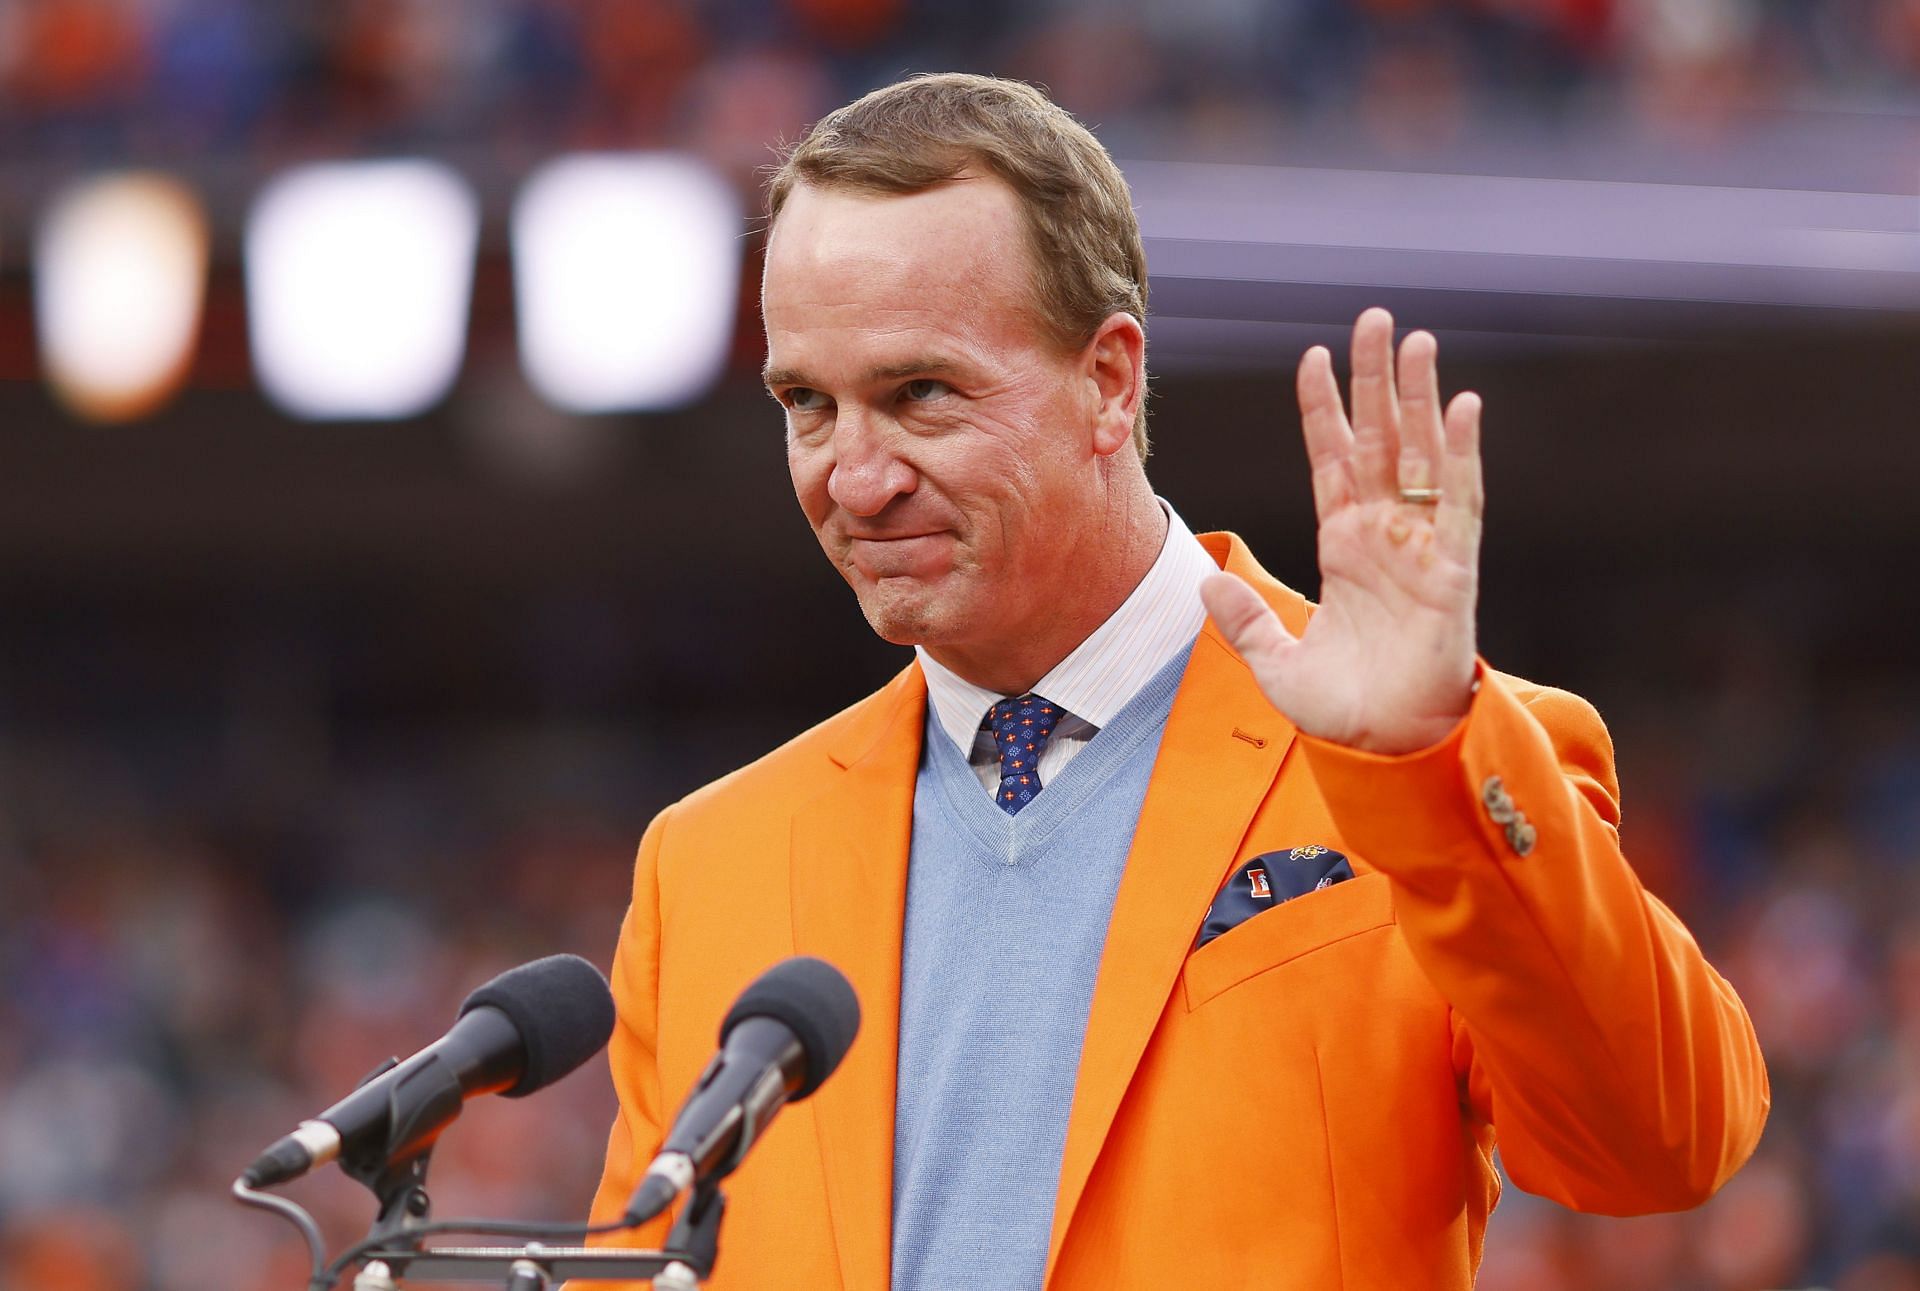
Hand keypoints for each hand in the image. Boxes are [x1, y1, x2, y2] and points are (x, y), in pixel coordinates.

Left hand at [1199, 308, 1483, 754]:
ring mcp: (1421, 547)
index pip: (1331, 460)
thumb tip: (1200, 584)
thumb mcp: (1274, 663)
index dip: (1324, 409)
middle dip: (1376, 380)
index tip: (1314, 356)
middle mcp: (1383, 536)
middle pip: (1380, 439)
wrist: (1389, 750)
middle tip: (1375, 317)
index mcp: (1342, 548)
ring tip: (1418, 339)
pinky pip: (1461, 502)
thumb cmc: (1344, 709)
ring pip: (1422, 455)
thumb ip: (1242, 621)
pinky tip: (1463, 406)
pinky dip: (1463, 455)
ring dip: (1420, 399)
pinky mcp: (1453, 570)